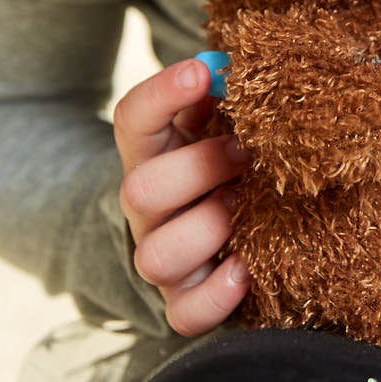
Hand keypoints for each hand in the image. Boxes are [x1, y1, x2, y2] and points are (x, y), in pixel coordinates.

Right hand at [113, 58, 250, 335]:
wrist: (216, 233)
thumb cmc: (226, 163)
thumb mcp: (218, 125)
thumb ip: (223, 98)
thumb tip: (235, 67)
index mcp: (152, 154)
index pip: (134, 119)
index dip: (161, 94)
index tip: (201, 72)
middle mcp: (147, 209)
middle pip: (140, 191)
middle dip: (198, 168)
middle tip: (244, 154)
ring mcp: (161, 257)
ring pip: (155, 256)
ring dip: (207, 229)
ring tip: (245, 209)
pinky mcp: (184, 302)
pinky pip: (185, 314)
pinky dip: (217, 295)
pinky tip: (246, 268)